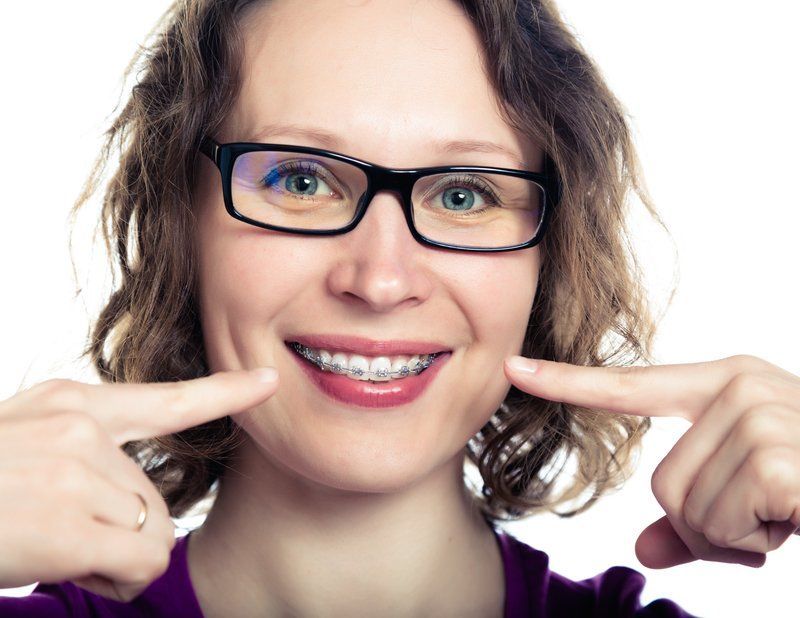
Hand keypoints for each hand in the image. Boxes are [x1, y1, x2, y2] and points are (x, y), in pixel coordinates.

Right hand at [0, 367, 277, 600]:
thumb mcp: (23, 442)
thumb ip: (84, 454)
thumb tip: (138, 508)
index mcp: (73, 406)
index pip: (167, 399)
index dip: (225, 391)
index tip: (269, 382)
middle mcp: (80, 431)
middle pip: (159, 500)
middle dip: (125, 537)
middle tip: (64, 540)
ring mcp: (73, 474)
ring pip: (154, 537)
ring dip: (113, 562)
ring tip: (52, 550)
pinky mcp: (66, 524)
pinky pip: (140, 565)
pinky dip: (114, 583)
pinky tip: (66, 570)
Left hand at [504, 353, 799, 568]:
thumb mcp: (754, 501)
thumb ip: (694, 523)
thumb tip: (640, 551)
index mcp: (727, 385)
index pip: (630, 387)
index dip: (568, 382)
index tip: (513, 370)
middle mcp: (742, 387)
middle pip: (662, 485)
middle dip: (711, 527)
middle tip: (773, 517)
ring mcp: (764, 415)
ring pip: (688, 511)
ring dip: (740, 539)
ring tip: (792, 515)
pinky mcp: (781, 457)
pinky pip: (725, 522)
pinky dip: (759, 544)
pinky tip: (798, 518)